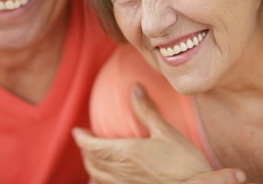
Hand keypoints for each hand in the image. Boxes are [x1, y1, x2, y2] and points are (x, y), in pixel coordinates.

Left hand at [74, 83, 242, 183]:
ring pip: (97, 177)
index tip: (77, 131)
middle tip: (86, 142)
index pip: (91, 146)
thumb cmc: (185, 163)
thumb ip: (147, 111)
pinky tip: (107, 178)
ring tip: (94, 158)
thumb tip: (135, 88)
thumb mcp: (167, 133)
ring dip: (92, 166)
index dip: (81, 138)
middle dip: (86, 151)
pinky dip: (100, 181)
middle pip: (91, 162)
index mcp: (124, 153)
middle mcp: (119, 172)